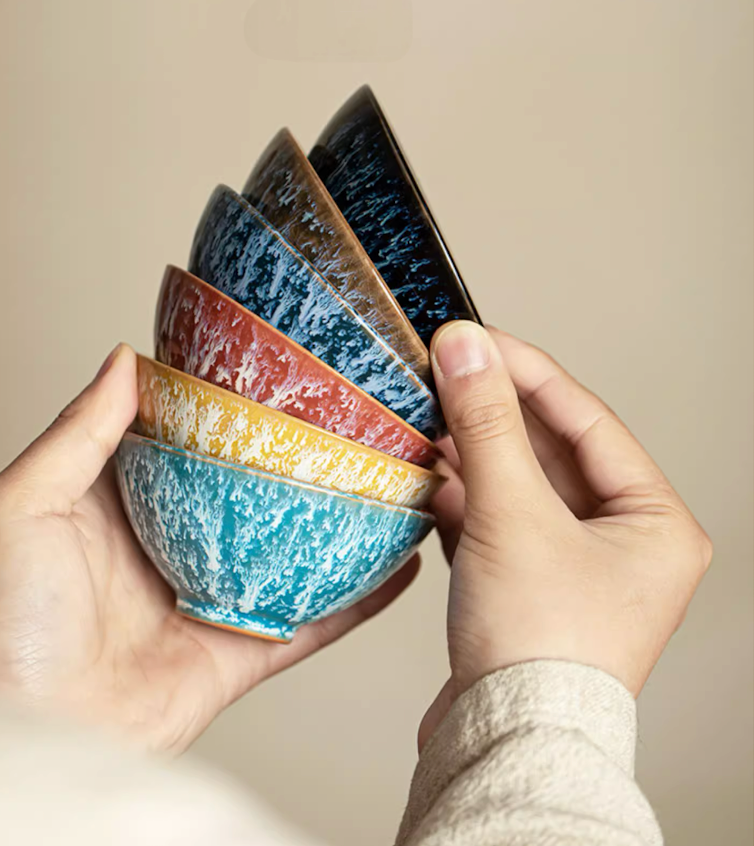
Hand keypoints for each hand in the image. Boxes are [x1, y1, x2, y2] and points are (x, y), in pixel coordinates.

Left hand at [0, 344, 418, 751]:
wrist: (38, 736)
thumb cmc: (9, 625)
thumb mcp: (22, 506)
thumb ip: (79, 434)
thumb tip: (126, 360)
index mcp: (126, 503)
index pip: (189, 437)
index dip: (228, 403)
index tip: (275, 365)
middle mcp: (178, 544)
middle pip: (253, 490)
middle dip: (297, 457)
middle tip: (350, 415)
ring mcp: (218, 595)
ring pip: (294, 550)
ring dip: (339, 522)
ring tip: (389, 480)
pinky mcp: (245, 647)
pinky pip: (315, 618)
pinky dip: (360, 597)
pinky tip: (399, 565)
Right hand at [420, 323, 710, 747]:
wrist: (504, 744)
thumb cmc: (537, 647)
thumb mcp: (512, 514)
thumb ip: (486, 423)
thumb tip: (466, 347)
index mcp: (653, 523)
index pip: (586, 419)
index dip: (526, 372)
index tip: (476, 339)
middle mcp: (623, 544)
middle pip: (551, 451)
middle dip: (492, 415)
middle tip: (445, 372)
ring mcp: (575, 569)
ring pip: (520, 487)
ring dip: (473, 456)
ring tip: (429, 421)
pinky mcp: (530, 590)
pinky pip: (499, 524)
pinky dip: (465, 501)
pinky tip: (431, 480)